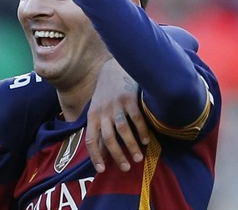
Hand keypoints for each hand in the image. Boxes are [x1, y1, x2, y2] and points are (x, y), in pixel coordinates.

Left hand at [85, 58, 149, 172]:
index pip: (91, 139)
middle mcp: (102, 111)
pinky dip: (141, 131)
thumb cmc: (106, 93)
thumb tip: (101, 152)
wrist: (114, 67)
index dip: (95, 156)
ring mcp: (115, 104)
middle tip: (125, 168)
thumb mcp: (97, 109)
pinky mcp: (129, 97)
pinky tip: (146, 140)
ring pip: (122, 129)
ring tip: (137, 158)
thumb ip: (99, 128)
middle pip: (107, 137)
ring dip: (130, 146)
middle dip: (116, 155)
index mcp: (92, 115)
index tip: (102, 170)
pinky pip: (136, 118)